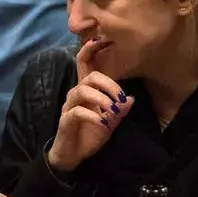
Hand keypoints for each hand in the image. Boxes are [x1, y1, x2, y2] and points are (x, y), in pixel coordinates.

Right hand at [47, 39, 128, 172]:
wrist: (72, 157)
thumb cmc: (89, 135)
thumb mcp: (109, 123)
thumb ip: (119, 112)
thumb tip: (132, 99)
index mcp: (86, 91)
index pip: (84, 64)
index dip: (89, 50)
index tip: (101, 39)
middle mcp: (76, 95)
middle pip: (89, 77)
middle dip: (108, 83)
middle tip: (121, 97)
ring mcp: (69, 107)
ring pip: (81, 91)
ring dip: (101, 99)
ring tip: (112, 110)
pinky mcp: (65, 121)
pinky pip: (77, 112)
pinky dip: (93, 116)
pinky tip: (103, 122)